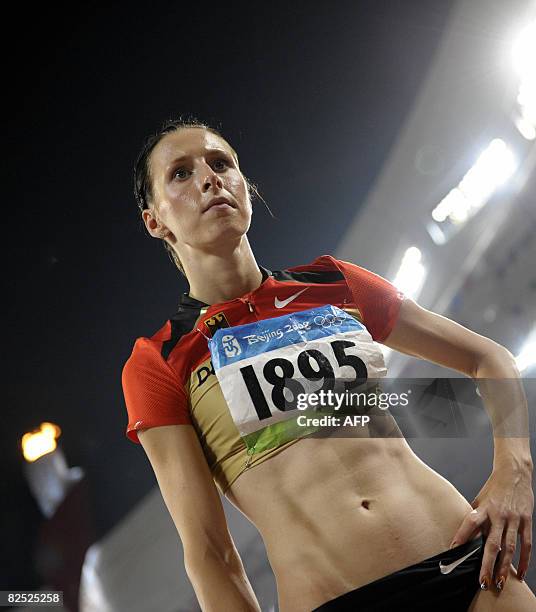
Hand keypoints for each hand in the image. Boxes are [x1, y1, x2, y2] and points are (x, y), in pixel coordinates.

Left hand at [449, 463, 533, 591]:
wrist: (514, 473)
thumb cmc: (493, 488)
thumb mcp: (480, 499)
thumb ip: (474, 516)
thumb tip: (463, 535)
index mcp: (484, 507)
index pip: (470, 523)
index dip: (462, 536)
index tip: (453, 550)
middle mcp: (499, 514)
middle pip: (492, 543)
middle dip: (487, 564)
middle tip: (482, 582)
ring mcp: (514, 519)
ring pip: (510, 547)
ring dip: (505, 567)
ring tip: (500, 583)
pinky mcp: (526, 520)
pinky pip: (526, 544)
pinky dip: (524, 560)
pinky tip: (520, 573)